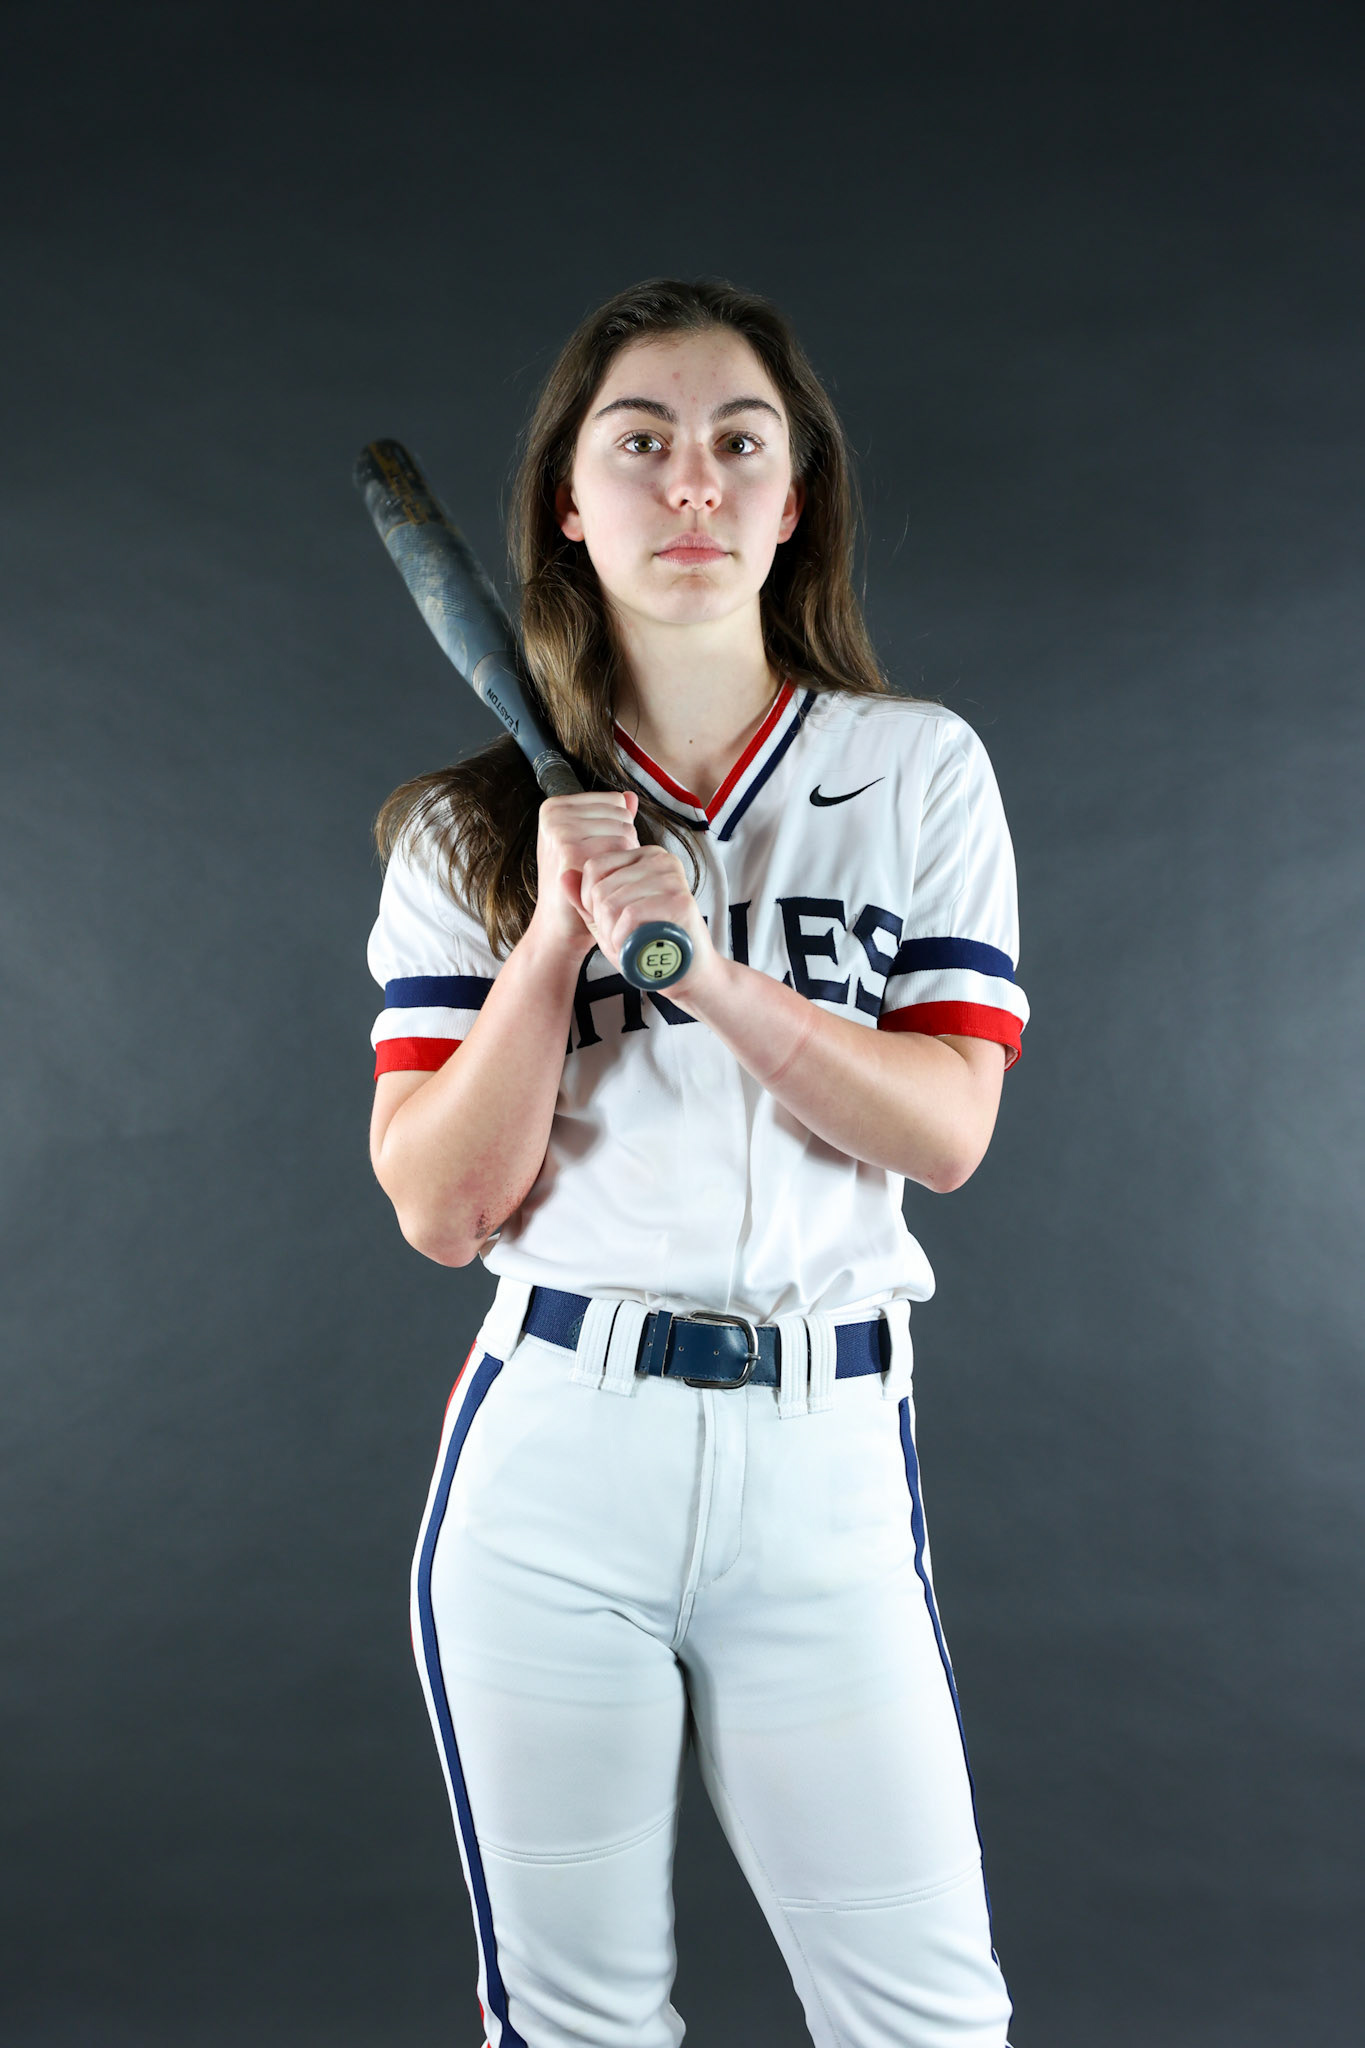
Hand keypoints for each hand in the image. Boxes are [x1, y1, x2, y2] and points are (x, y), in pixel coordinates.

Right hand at [527, 791, 640, 963]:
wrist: (559, 927)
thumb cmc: (577, 886)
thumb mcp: (589, 845)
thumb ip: (609, 819)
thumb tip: (629, 796)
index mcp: (555, 808)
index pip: (615, 802)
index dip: (617, 831)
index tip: (597, 853)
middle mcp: (555, 814)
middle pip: (621, 815)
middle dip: (622, 844)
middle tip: (601, 870)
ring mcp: (560, 831)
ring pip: (626, 831)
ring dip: (624, 858)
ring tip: (603, 877)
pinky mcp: (570, 850)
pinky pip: (622, 848)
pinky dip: (623, 869)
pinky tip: (605, 884)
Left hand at [578, 839, 715, 998]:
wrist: (687, 974)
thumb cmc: (648, 945)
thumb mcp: (608, 920)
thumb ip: (584, 899)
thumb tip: (562, 875)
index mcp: (644, 856)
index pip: (593, 867)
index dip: (589, 902)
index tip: (608, 922)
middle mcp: (660, 860)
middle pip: (601, 888)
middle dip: (602, 922)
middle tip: (621, 939)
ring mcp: (672, 878)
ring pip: (612, 903)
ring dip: (613, 934)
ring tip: (629, 945)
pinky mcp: (680, 900)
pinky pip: (630, 915)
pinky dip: (624, 938)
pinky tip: (634, 948)